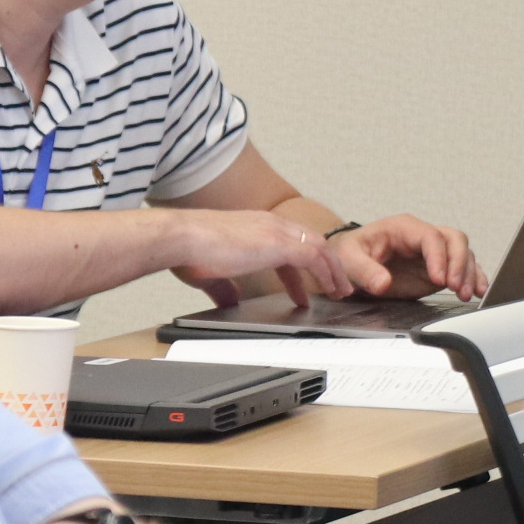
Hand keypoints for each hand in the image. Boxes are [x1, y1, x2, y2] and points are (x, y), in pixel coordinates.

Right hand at [168, 209, 346, 309]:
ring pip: (319, 246)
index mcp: (254, 226)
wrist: (182, 238)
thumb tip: (229, 300)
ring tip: (340, 290)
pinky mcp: (278, 242)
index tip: (304, 288)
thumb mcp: (211, 274)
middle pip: (310, 241)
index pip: (288, 244)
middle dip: (326, 265)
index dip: (300, 269)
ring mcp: (275, 230)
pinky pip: (314, 257)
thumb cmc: (188, 251)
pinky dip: (326, 272)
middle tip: (336, 286)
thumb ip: (224, 287)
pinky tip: (330, 288)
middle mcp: (269, 224)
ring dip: (332, 269)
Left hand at [329, 214, 484, 300]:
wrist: (350, 260)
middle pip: (454, 239)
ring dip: (468, 273)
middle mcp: (422, 236)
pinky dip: (473, 277)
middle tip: (455, 288)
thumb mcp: (349, 259)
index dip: (439, 258)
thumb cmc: (350, 253)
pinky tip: (477, 290)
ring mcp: (432, 252)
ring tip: (465, 295)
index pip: (431, 237)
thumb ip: (365, 270)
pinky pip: (462, 266)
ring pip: (463, 252)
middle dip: (459, 264)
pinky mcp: (437, 267)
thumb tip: (383, 283)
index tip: (439, 280)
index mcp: (403, 228)